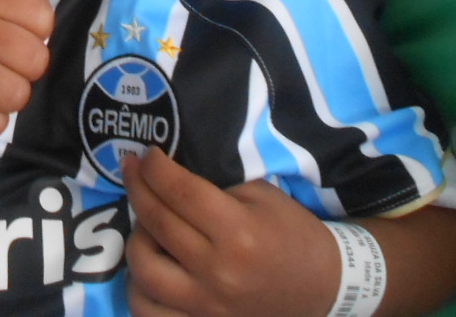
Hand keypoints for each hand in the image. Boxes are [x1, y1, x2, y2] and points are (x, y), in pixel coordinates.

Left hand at [123, 149, 337, 316]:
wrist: (324, 288)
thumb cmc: (294, 235)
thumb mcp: (263, 197)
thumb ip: (215, 189)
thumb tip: (170, 178)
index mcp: (238, 232)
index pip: (180, 191)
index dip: (155, 168)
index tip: (145, 155)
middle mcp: (218, 271)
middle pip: (157, 222)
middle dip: (137, 187)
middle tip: (132, 171)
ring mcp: (207, 305)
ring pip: (144, 270)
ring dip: (136, 240)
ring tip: (145, 225)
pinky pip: (149, 313)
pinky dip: (140, 290)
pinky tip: (148, 269)